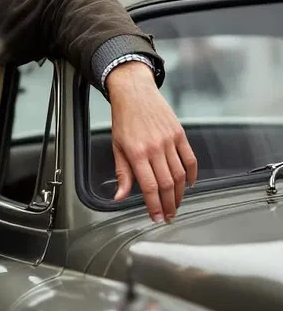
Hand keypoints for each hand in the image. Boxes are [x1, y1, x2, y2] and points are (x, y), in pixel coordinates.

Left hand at [106, 62, 197, 222]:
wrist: (134, 92)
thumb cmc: (124, 119)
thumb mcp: (117, 146)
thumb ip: (122, 173)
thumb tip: (120, 196)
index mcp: (137, 152)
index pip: (149, 186)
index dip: (155, 205)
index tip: (157, 218)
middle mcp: (155, 148)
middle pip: (167, 184)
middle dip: (169, 204)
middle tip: (169, 216)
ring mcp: (170, 141)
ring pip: (180, 175)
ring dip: (180, 194)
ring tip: (176, 205)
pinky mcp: (180, 134)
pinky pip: (191, 159)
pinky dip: (192, 175)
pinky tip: (189, 185)